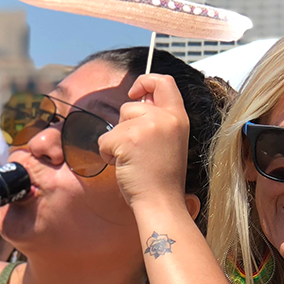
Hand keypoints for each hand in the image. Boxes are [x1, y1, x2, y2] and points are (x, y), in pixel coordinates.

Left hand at [96, 73, 189, 211]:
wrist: (160, 202)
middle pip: (130, 106)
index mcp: (178, 118)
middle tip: (136, 151)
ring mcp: (147, 126)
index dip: (145, 81)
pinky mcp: (128, 138)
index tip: (134, 91)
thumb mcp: (169, 141)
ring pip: (116, 124)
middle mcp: (164, 118)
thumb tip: (137, 104)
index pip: (164, 82)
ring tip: (132, 161)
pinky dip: (107, 154)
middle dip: (124, 127)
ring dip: (116, 142)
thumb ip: (157, 121)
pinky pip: (105, 140)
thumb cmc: (161, 179)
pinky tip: (123, 167)